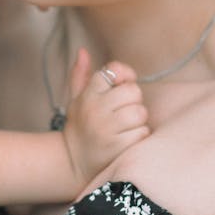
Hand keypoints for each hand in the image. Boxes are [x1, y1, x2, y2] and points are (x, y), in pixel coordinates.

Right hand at [61, 49, 149, 184]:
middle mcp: (95, 110)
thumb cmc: (80, 127)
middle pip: (132, 91)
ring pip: (140, 112)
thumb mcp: (75, 100)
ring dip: (138, 120)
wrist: (72, 163)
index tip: (123, 83)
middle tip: (124, 110)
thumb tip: (83, 50)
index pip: (113, 71)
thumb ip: (80, 74)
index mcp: (88, 94)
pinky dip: (139, 136)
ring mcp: (106, 129)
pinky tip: (127, 140)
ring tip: (126, 126)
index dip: (124, 75)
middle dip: (133, 100)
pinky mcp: (117, 147)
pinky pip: (142, 133)